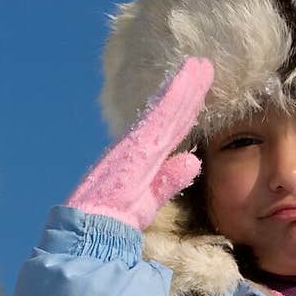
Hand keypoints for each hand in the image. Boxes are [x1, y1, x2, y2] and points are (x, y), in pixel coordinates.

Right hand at [67, 56, 213, 229]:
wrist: (92, 230)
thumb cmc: (114, 221)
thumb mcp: (149, 200)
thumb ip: (169, 179)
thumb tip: (191, 161)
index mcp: (140, 158)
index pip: (169, 131)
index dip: (185, 109)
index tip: (199, 90)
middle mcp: (137, 144)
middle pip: (170, 115)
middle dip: (188, 91)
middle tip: (203, 66)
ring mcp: (136, 142)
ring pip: (167, 109)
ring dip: (184, 86)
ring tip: (201, 65)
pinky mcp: (137, 144)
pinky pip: (161, 114)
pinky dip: (175, 94)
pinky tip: (188, 76)